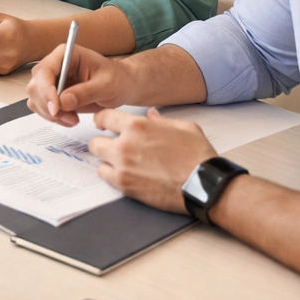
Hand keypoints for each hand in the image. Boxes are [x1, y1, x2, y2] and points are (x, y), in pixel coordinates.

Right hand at [25, 44, 135, 125]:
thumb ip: (85, 92)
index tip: (56, 108)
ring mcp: (52, 80)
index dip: (46, 90)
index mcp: (66, 54)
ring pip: (36, 98)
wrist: (122, 86)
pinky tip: (69, 119)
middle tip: (70, 118)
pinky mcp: (53, 94)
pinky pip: (42, 107)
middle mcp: (55, 65)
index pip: (45, 70)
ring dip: (51, 114)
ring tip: (73, 119)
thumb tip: (63, 101)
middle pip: (36, 85)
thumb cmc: (117, 79)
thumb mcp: (106, 85)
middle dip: (49, 105)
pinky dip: (53, 117)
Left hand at [87, 108, 215, 212]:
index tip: (103, 124)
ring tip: (121, 163)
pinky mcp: (124, 184)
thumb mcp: (184, 127)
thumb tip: (151, 115)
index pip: (104, 117)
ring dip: (107, 160)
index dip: (102, 120)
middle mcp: (125, 144)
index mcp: (137, 126)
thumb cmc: (197, 156)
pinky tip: (124, 174)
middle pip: (95, 141)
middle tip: (113, 147)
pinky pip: (104, 176)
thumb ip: (162, 120)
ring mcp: (122, 166)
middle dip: (103, 142)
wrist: (204, 184)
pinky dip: (111, 175)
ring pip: (98, 159)